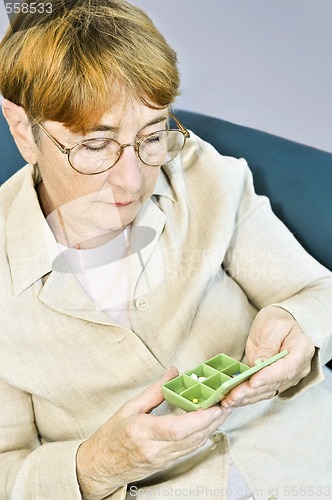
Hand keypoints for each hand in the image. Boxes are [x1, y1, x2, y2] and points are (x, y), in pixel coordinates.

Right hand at [76, 367, 230, 498]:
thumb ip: (154, 391)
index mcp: (142, 432)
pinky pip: (190, 449)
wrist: (101, 466)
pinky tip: (209, 423)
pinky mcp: (167, 463)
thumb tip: (173, 373)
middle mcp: (155, 449)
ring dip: (212, 427)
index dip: (199, 419)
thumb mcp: (129, 407)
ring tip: (223, 409)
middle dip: (213, 420)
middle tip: (226, 402)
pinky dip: (203, 435)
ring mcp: (162, 459)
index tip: (213, 406)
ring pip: (195, 445)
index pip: (176, 429)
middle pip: (192, 438)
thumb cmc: (111, 436)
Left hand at [221, 306, 314, 408]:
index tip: (253, 382)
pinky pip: (261, 391)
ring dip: (247, 397)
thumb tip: (259, 363)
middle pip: (275, 383)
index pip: (287, 368)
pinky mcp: (274, 382)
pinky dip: (247, 396)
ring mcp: (287, 378)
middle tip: (233, 395)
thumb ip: (268, 345)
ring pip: (267, 391)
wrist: (279, 324)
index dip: (269, 377)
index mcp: (301, 351)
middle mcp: (297, 369)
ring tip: (228, 400)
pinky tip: (232, 400)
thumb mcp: (273, 325)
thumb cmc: (277, 321)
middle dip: (252, 391)